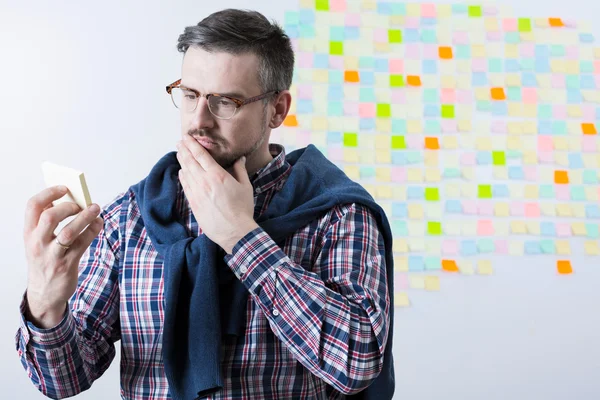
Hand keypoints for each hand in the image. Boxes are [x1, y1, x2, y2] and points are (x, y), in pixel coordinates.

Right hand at [23, 186, 102, 327]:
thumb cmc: (45, 260)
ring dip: (85, 217)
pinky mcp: (67, 264)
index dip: (49, 193)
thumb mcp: (38, 242)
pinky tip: (98, 223)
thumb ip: (47, 223)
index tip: (64, 187)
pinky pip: (83, 243)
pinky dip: (93, 230)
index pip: (33, 206)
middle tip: (80, 203)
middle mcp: (38, 243)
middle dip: (68, 206)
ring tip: (96, 208)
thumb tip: (70, 199)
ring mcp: (52, 255)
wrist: (44, 294)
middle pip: (50, 216)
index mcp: (29, 233)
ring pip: (69, 231)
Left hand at [176, 135, 257, 253]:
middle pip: (189, 161)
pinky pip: (185, 186)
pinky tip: (181, 172)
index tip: (187, 137)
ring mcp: (196, 193)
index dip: (192, 144)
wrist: (234, 231)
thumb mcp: (245, 186)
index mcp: (217, 175)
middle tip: (180, 142)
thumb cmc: (242, 209)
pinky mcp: (193, 203)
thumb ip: (240, 170)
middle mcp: (204, 182)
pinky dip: (182, 176)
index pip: (200, 155)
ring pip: (185, 172)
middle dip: (184, 150)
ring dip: (182, 161)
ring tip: (179, 153)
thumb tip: (239, 159)